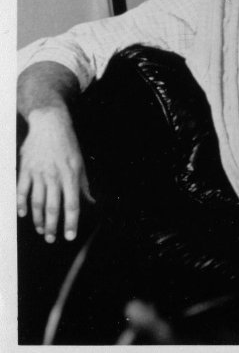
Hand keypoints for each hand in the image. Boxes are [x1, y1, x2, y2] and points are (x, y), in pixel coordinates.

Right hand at [17, 107, 91, 242]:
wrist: (50, 124)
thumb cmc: (68, 144)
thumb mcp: (80, 163)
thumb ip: (84, 184)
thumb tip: (91, 201)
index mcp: (71, 174)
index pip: (72, 204)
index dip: (71, 222)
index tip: (70, 236)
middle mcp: (55, 175)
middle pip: (53, 207)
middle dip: (52, 226)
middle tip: (51, 239)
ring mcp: (38, 173)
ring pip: (37, 202)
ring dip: (37, 219)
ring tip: (40, 230)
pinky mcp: (26, 169)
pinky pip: (22, 190)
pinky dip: (22, 204)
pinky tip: (23, 215)